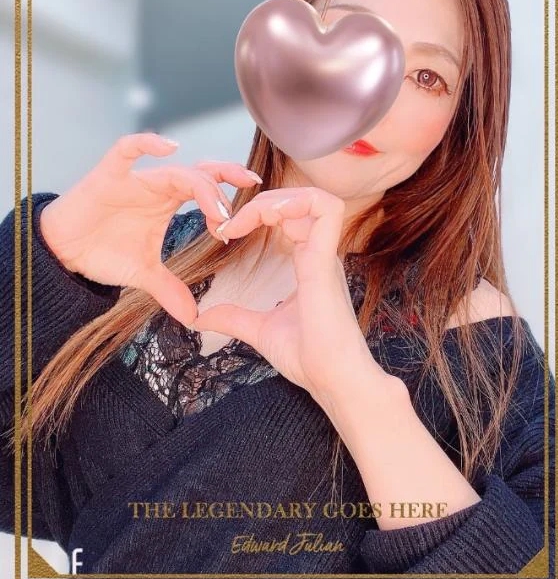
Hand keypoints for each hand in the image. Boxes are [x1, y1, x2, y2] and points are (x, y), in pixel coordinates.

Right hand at [38, 132, 260, 324]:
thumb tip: (194, 317)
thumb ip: (171, 290)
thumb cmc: (103, 251)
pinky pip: (127, 150)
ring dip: (200, 184)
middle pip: (200, 173)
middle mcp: (157, 185)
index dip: (225, 201)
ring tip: (217, 204)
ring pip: (175, 170)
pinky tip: (170, 146)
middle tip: (249, 189)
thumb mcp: (144, 274)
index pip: (207, 189)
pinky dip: (147, 143)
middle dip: (226, 179)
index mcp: (170, 200)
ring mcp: (134, 178)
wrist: (62, 251)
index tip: (235, 226)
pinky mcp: (108, 175)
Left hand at [192, 186, 381, 404]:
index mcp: (310, 264)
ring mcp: (326, 255)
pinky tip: (268, 216)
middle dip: (264, 201)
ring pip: (315, 198)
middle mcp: (320, 254)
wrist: (333, 380)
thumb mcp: (260, 330)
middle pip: (301, 200)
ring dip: (280, 198)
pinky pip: (325, 210)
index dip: (260, 212)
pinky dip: (297, 203)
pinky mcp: (326, 261)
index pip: (291, 217)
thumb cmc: (309, 358)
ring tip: (250, 216)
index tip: (227, 231)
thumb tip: (202, 317)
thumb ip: (234, 318)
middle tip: (230, 223)